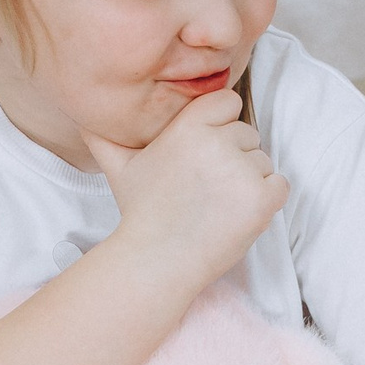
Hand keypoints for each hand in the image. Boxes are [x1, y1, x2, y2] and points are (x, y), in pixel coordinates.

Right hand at [85, 89, 287, 289]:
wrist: (157, 262)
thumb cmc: (141, 215)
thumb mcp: (119, 168)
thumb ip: (106, 138)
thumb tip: (85, 118)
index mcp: (188, 127)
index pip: (227, 102)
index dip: (219, 127)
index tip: (205, 154)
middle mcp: (216, 143)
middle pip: (246, 135)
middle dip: (232, 160)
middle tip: (205, 189)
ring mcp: (241, 172)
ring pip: (262, 162)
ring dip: (247, 183)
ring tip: (216, 206)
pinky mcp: (261, 199)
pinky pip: (280, 185)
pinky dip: (266, 201)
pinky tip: (236, 214)